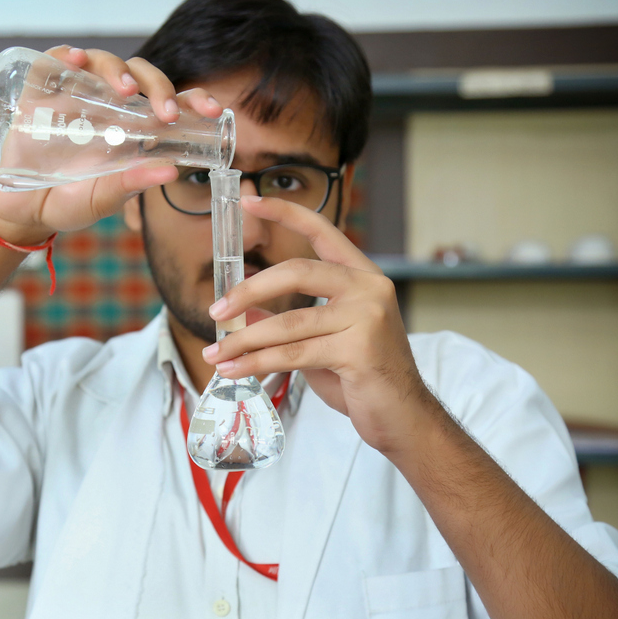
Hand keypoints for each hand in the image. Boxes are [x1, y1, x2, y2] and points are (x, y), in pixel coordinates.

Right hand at [0, 46, 224, 244]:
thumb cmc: (67, 202)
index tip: (211, 110)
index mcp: (133, 129)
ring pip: (102, 62)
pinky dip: (64, 56)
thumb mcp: (101, 201)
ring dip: (117, 70)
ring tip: (124, 91)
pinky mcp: (40, 93)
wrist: (21, 210)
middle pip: (140, 76)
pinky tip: (74, 61)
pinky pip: (52, 63)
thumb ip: (130, 185)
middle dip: (158, 85)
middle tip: (166, 112)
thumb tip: (169, 171)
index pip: (169, 102)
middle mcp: (108, 106)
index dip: (192, 99)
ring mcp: (74, 96)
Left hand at [201, 196, 439, 455]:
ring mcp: (368, 318)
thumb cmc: (363, 378)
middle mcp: (369, 288)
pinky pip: (293, 354)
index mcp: (362, 276)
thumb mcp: (320, 342)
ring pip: (289, 322)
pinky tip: (234, 371)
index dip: (284, 212)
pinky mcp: (359, 351)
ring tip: (214, 354)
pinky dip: (256, 363)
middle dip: (249, 290)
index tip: (247, 199)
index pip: (321, 230)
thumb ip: (287, 322)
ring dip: (244, 339)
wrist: (403, 419)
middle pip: (297, 271)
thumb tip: (242, 313)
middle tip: (216, 311)